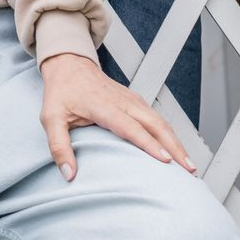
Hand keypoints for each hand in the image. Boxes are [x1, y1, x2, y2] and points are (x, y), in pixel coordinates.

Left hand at [39, 52, 195, 181]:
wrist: (69, 64)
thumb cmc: (61, 92)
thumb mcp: (50, 118)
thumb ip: (59, 147)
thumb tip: (69, 174)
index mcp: (104, 106)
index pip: (131, 127)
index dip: (149, 144)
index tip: (166, 160)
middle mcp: (123, 102)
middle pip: (155, 125)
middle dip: (174, 147)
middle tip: (189, 171)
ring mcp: (132, 100)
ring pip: (161, 121)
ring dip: (177, 142)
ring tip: (189, 166)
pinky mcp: (136, 101)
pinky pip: (157, 118)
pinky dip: (171, 134)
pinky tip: (177, 150)